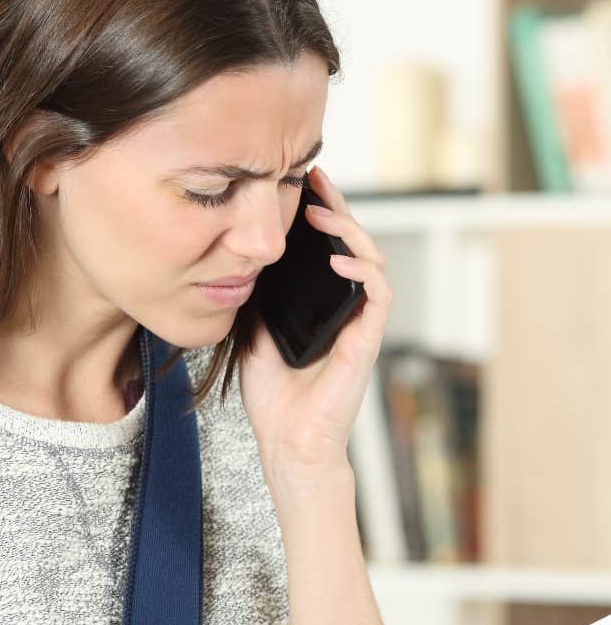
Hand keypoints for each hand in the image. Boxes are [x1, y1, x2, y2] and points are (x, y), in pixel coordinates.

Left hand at [238, 165, 392, 474]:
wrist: (286, 442)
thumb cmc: (274, 397)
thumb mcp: (253, 333)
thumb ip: (259, 298)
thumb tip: (246, 257)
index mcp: (322, 305)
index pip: (327, 249)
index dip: (320, 214)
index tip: (302, 183)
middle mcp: (346, 309)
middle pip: (354, 245)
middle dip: (337, 209)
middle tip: (314, 182)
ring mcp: (359, 324)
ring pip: (372, 261)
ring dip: (350, 233)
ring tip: (321, 216)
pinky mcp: (366, 341)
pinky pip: (378, 296)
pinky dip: (363, 271)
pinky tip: (340, 259)